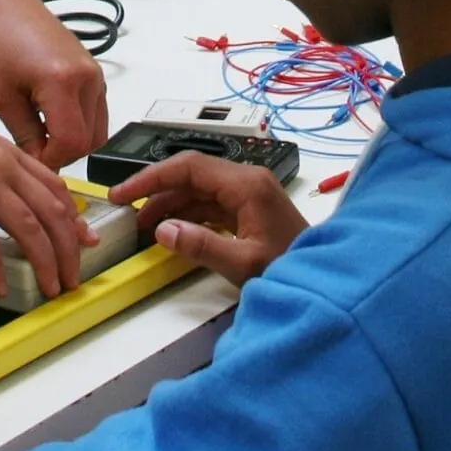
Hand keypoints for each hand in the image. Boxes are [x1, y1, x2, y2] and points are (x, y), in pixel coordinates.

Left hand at [0, 0, 108, 164]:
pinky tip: (50, 119)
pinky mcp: (93, 72)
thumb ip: (24, 135)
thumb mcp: (0, 96)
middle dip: (62, 153)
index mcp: (63, 82)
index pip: (72, 143)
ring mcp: (94, 74)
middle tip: (32, 149)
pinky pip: (96, 112)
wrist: (4, 3)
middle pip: (90, 141)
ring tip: (40, 133)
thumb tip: (39, 163)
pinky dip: (79, 124)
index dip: (51, 160)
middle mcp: (87, 77)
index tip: (31, 161)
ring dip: (73, 141)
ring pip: (98, 130)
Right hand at [0, 89, 92, 299]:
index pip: (55, 187)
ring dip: (44, 261)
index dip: (74, 219)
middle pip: (51, 211)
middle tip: (72, 277)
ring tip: (50, 287)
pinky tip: (0, 287)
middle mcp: (2, 166)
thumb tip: (3, 192)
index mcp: (7, 152)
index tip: (83, 241)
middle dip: (68, 249)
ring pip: (28, 226)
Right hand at [108, 150, 307, 286]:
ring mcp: (250, 194)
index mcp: (247, 185)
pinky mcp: (250, 209)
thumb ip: (201, 246)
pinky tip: (171, 229)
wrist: (327, 284)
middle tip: (124, 207)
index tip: (124, 193)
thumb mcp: (243, 263)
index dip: (151, 178)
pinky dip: (187, 213)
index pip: (189, 167)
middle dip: (156, 189)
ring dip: (170, 203)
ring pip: (199, 189)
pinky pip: (210, 203)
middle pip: (191, 174)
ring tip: (143, 224)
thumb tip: (162, 229)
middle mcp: (248, 181)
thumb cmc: (292, 270)